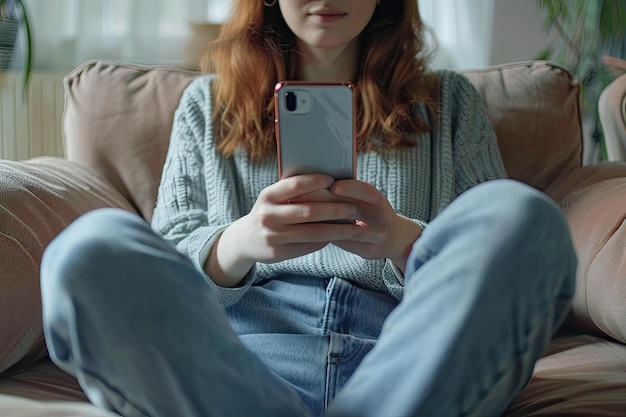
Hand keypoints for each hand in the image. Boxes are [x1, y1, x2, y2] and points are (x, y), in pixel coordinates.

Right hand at [205, 174, 361, 286]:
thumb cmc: (268, 212)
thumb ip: (293, 192)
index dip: (316, 181)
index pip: (295, 185)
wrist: (245, 240)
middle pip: (309, 211)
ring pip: (313, 232)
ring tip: (356, 227)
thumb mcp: (272, 198)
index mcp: (267, 196)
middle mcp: (268, 216)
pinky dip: (327, 240)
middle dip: (335, 209)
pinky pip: (309, 246)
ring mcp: (273, 236)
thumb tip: (330, 183)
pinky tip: (340, 236)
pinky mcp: (279, 253)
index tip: (335, 181)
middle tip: (354, 207)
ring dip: (338, 230)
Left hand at [305, 179, 422, 272]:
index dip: (350, 187)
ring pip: (348, 231)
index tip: (331, 184)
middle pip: (354, 210)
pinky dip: (328, 236)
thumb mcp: (366, 200)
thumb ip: (347, 192)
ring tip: (302, 214)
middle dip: (326, 202)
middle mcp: (382, 218)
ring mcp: (377, 237)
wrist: (393, 237)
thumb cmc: (371, 213)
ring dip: (324, 222)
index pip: (367, 191)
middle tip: (301, 197)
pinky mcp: (369, 251)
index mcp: (379, 200)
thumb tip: (315, 179)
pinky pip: (345, 244)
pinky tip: (311, 230)